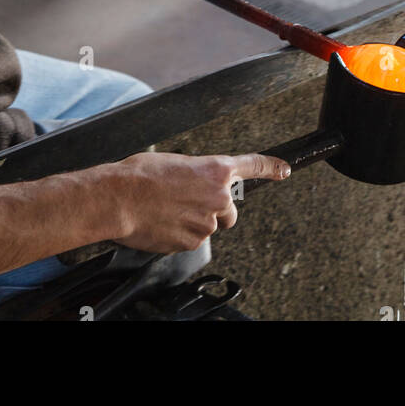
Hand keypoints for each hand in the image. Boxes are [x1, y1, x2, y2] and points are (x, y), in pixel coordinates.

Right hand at [102, 151, 290, 252]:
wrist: (120, 199)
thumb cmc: (141, 175)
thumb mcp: (176, 163)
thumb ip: (197, 175)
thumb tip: (197, 186)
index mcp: (215, 169)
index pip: (253, 166)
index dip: (271, 167)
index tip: (284, 169)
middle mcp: (218, 196)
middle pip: (229, 209)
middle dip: (214, 209)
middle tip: (188, 203)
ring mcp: (207, 222)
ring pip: (209, 226)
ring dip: (194, 221)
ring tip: (167, 210)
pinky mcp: (193, 242)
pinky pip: (192, 239)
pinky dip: (180, 234)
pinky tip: (163, 224)